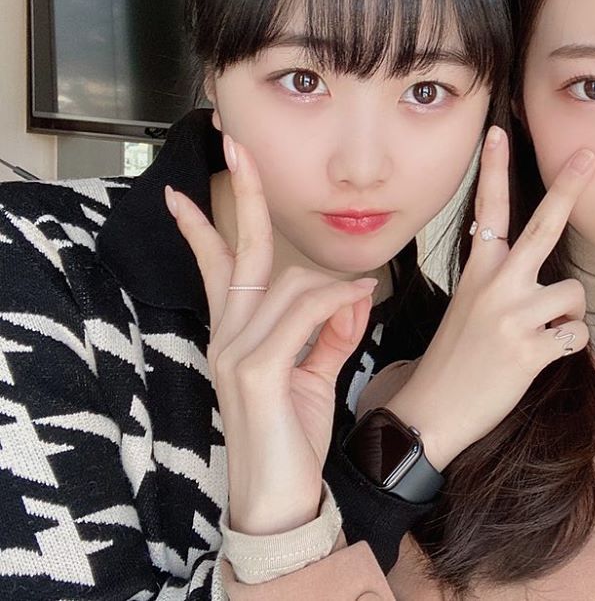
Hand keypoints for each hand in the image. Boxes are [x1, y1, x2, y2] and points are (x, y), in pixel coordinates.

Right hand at [166, 135, 375, 534]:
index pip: (219, 266)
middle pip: (241, 251)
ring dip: (336, 288)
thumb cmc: (295, 437)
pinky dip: (336, 303)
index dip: (204, 227)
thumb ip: (330, 330)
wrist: (282, 498)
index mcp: (237, 333)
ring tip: (361, 306)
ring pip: (290, 283)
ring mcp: (235, 351)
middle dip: (244, 194)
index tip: (186, 193)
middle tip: (235, 143)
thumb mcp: (317, 373)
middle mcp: (228, 335)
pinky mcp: (253, 370)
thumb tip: (352, 290)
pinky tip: (357, 302)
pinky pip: (302, 313)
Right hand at [386, 126, 594, 469]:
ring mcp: (513, 316)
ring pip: (575, 294)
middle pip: (544, 227)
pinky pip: (577, 335)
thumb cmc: (453, 359)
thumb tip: (526, 264)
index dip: (493, 170)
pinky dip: (568, 345)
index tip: (499, 133)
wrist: (432, 411)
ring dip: (569, 315)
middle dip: (568, 188)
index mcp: (477, 272)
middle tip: (589, 156)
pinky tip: (542, 355)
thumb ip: (496, 279)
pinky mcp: (530, 349)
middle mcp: (496, 286)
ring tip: (542, 333)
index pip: (486, 211)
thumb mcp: (466, 306)